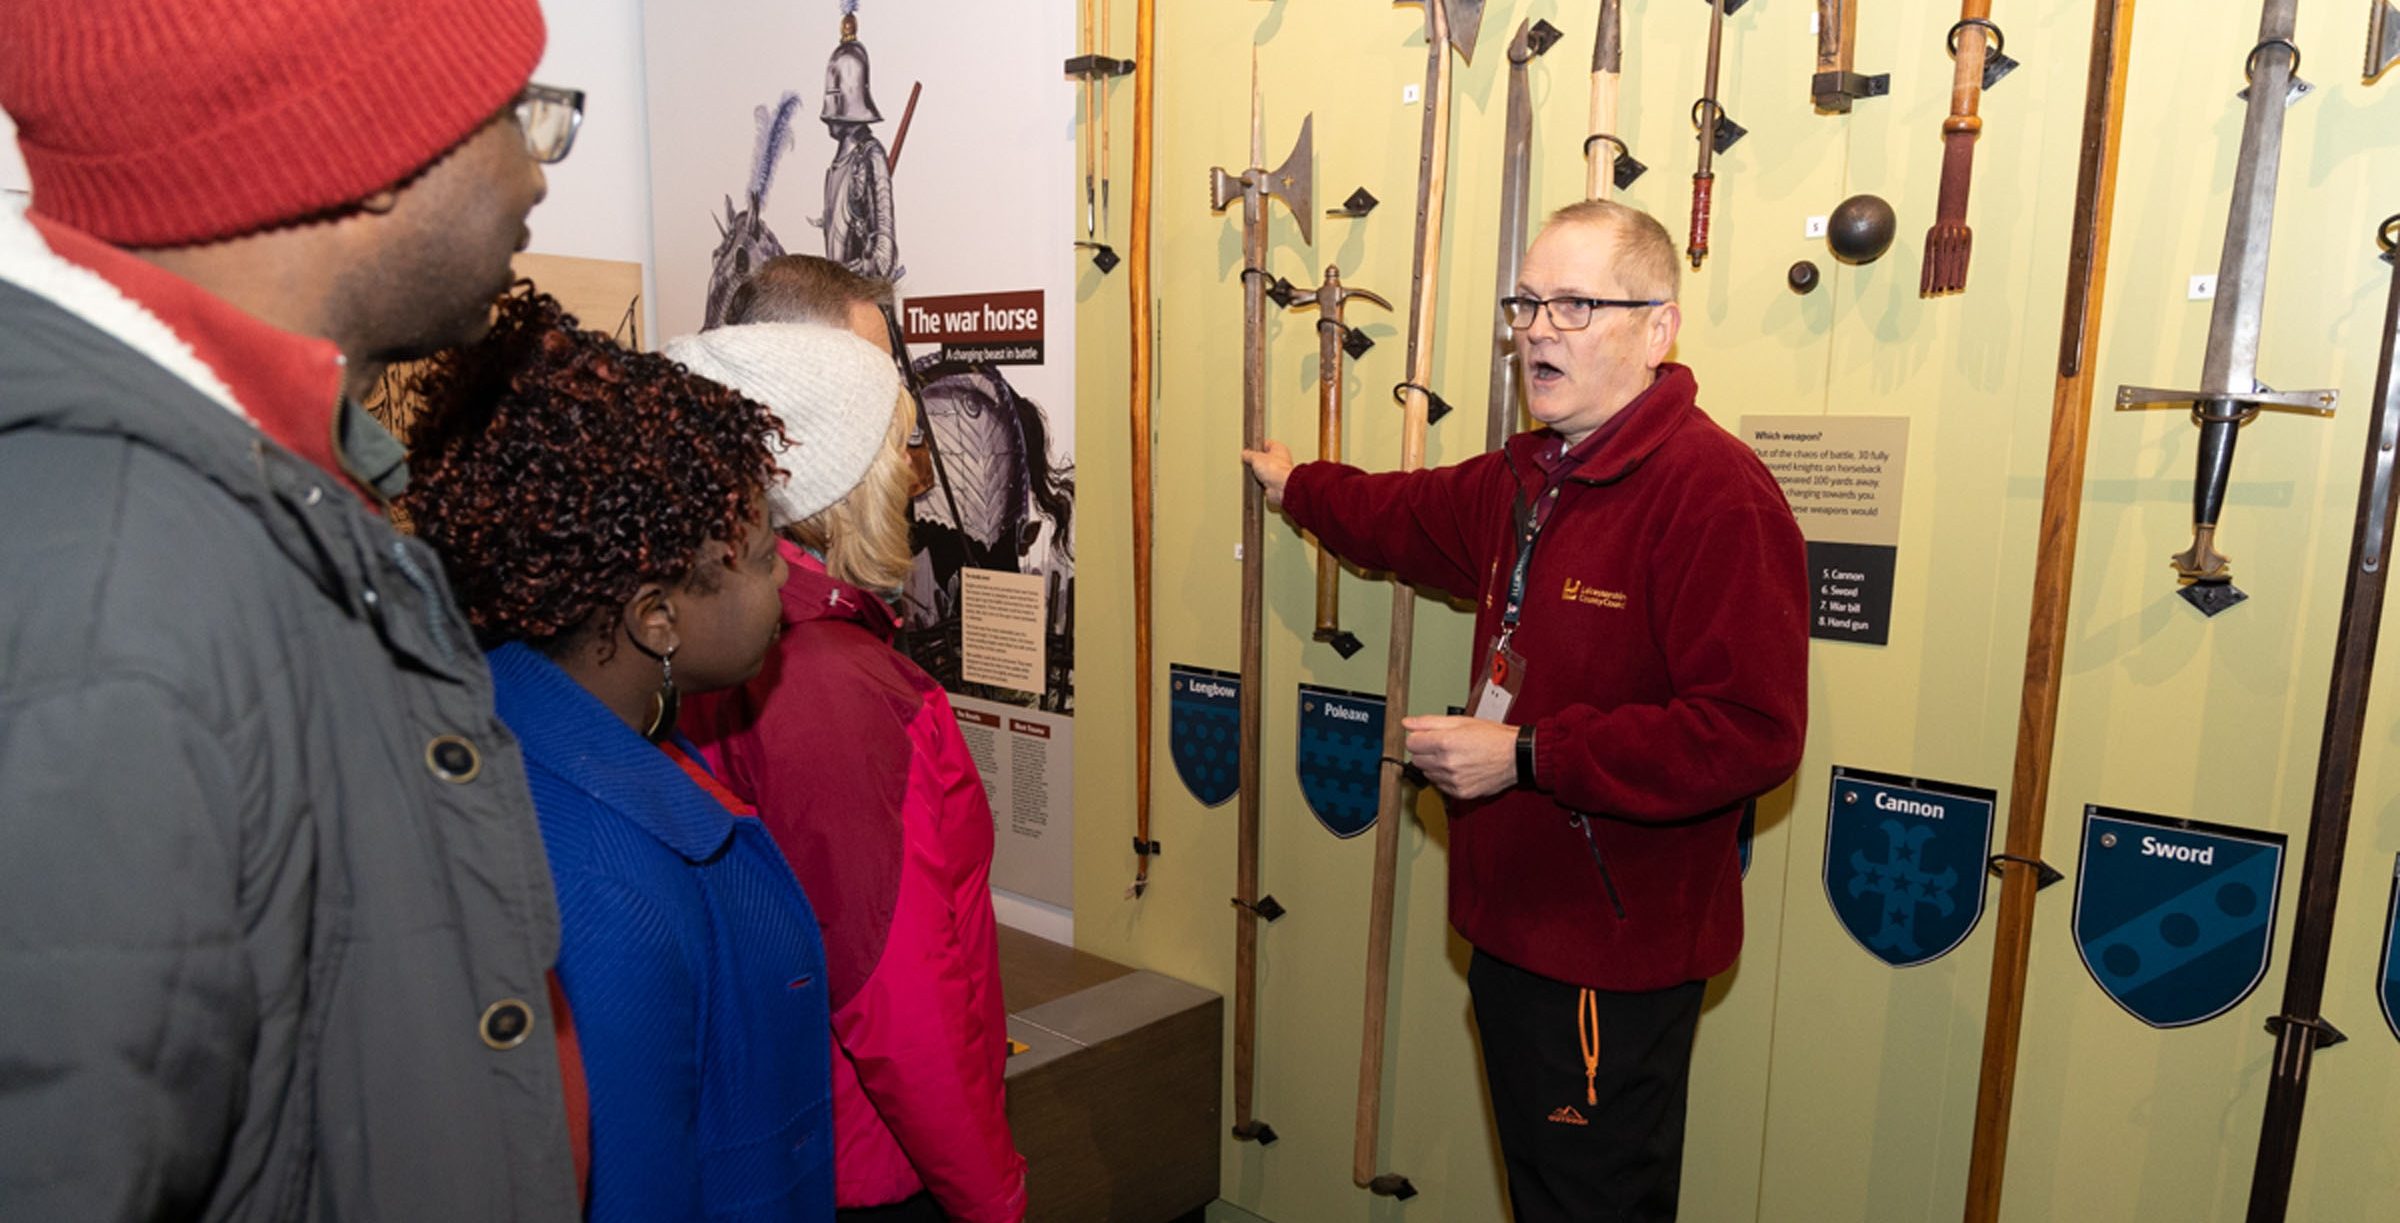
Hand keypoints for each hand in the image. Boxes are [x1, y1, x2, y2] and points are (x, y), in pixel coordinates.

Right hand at [1240, 440, 1295, 508]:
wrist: (1280, 486)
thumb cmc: (1275, 469)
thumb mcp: (1256, 457)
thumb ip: (1249, 454)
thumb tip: (1245, 454)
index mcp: (1279, 448)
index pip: (1266, 443)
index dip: (1256, 445)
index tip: (1248, 448)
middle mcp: (1280, 459)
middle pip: (1264, 457)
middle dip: (1256, 460)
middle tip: (1249, 461)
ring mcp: (1278, 471)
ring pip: (1264, 469)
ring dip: (1257, 472)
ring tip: (1252, 472)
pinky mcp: (1275, 482)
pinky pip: (1264, 480)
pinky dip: (1259, 481)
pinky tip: (1255, 480)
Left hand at [1401, 716, 1520, 800]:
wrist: (1516, 756)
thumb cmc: (1493, 737)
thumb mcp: (1461, 722)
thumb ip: (1430, 722)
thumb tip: (1407, 723)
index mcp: (1445, 742)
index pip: (1411, 743)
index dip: (1418, 737)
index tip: (1425, 736)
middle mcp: (1447, 763)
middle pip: (1416, 759)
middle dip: (1425, 751)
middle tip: (1442, 745)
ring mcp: (1453, 780)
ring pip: (1427, 773)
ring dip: (1434, 765)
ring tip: (1454, 756)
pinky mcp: (1460, 793)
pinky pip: (1440, 785)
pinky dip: (1445, 777)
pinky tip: (1459, 768)